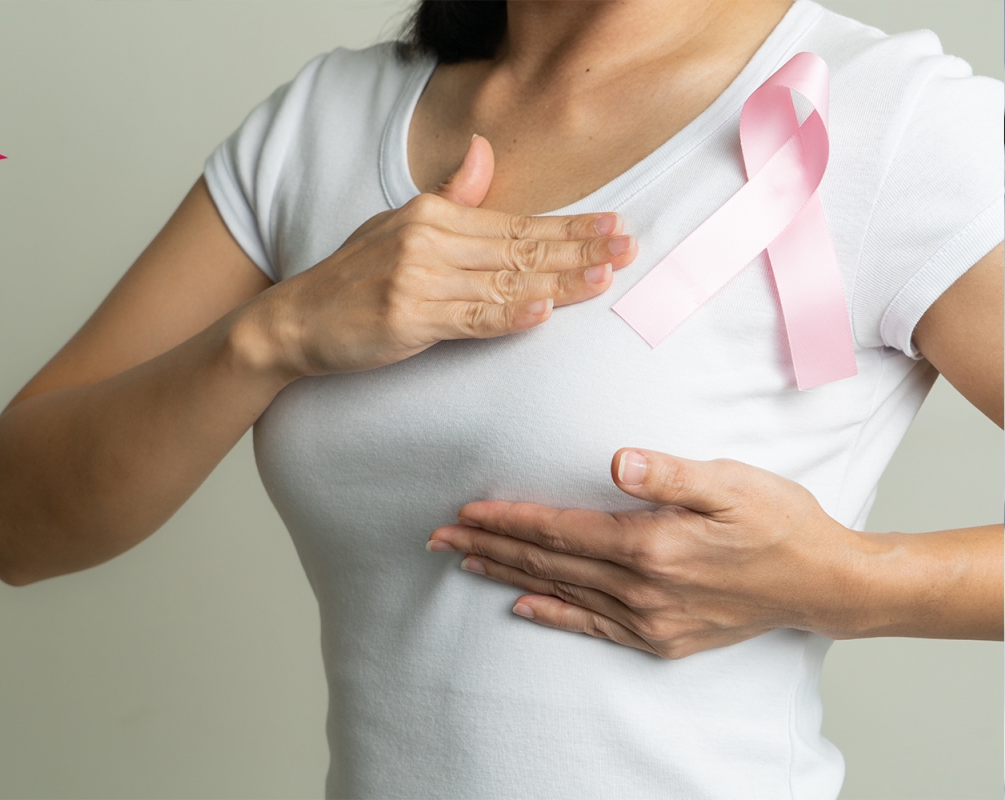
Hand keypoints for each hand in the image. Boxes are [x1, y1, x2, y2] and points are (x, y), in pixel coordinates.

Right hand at [246, 135, 637, 378]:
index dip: (569, 226)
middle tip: (628, 248)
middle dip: (579, 249)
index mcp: (432, 216)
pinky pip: (468, 319)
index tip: (614, 226)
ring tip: (602, 279)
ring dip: (557, 282)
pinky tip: (541, 314)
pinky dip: (506, 317)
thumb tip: (484, 151)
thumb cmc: (355, 277)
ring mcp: (416, 279)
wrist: (297, 319)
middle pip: (518, 248)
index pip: (515, 223)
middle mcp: (427, 241)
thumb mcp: (400, 224)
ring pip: (503, 283)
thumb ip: (451, 196)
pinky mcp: (406, 319)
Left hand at [426, 449, 866, 658]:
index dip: (508, 519)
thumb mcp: (731, 483)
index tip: (465, 511)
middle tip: (438, 537)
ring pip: (560, 592)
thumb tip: (619, 461)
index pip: (558, 530)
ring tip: (463, 562)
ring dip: (507, 576)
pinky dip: (553, 614)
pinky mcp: (661, 637)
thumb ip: (670, 473)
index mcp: (651, 546)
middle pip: (547, 563)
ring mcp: (650, 619)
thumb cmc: (778, 522)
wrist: (822, 583)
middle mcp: (642, 590)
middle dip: (488, 547)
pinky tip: (521, 606)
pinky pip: (592, 626)